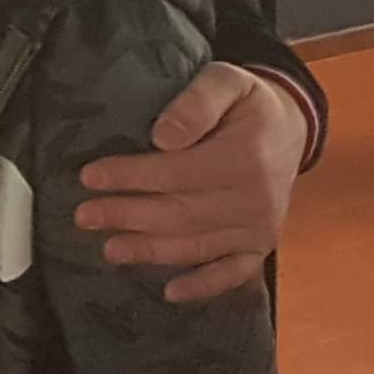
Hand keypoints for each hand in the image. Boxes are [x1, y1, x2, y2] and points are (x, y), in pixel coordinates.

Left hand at [74, 62, 306, 303]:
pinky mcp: (261, 245)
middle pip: (181, 213)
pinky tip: (170, 293)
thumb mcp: (226, 81)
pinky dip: (203, 286)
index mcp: (245, 157)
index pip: (176, 172)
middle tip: (84, 216)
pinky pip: (233, 273)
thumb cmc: (247, 103)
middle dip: (128, 216)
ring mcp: (260, 228)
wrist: (290, 128)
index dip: (130, 176)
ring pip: (198, 245)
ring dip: (151, 251)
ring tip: (109, 250)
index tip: (88, 177)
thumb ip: (196, 103)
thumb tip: (163, 137)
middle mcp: (255, 199)